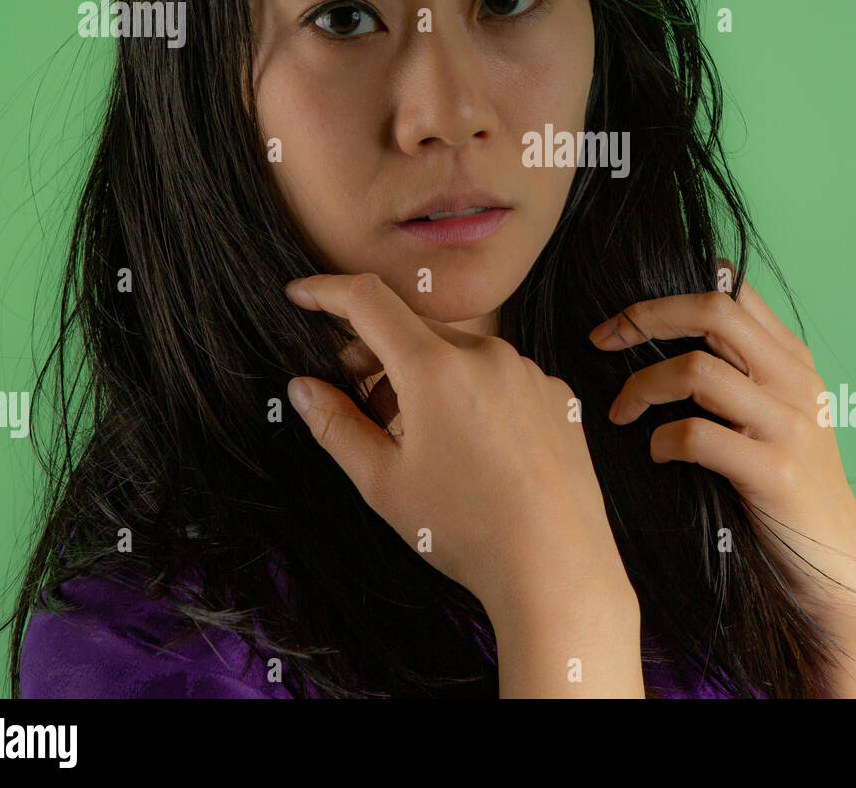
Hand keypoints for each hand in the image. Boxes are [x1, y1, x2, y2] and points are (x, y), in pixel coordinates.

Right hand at [284, 272, 632, 624]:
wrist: (556, 565)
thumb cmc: (465, 528)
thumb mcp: (383, 482)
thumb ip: (335, 425)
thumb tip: (302, 386)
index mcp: (436, 368)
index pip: (369, 301)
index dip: (327, 291)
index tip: (300, 295)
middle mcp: (488, 354)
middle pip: (414, 332)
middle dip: (377, 357)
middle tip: (363, 406)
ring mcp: (528, 370)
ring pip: (460, 355)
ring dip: (428, 378)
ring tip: (423, 440)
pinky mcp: (555, 392)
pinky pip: (501, 377)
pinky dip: (473, 394)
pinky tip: (474, 448)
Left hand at [590, 261, 855, 694]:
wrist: (837, 568)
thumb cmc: (787, 491)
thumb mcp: (774, 417)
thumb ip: (737, 374)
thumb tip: (656, 337)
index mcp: (792, 359)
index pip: (732, 288)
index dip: (667, 292)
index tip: (623, 319)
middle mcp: (795, 381)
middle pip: (714, 310)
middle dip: (646, 317)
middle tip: (602, 340)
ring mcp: (788, 425)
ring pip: (698, 370)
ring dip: (643, 386)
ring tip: (621, 413)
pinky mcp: (775, 473)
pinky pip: (698, 436)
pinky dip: (662, 441)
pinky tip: (656, 455)